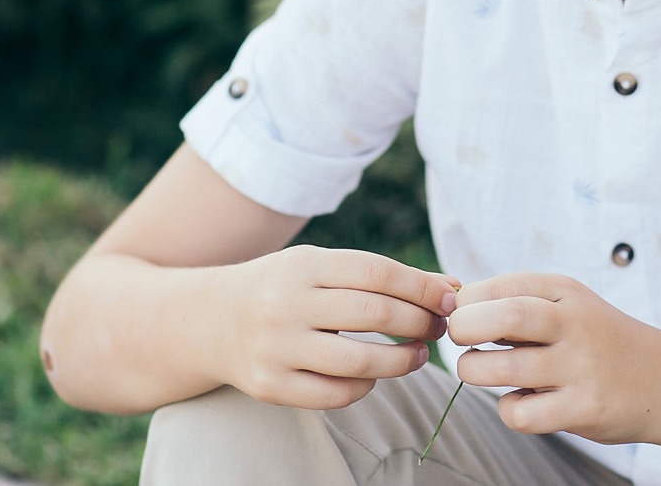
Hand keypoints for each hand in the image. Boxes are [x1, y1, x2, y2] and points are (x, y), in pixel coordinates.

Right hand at [215, 244, 459, 409]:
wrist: (209, 321)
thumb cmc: (284, 288)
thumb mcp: (321, 267)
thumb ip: (380, 276)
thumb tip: (450, 286)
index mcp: (303, 265)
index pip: (377, 272)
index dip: (422, 287)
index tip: (451, 298)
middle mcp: (285, 304)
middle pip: (373, 315)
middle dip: (418, 322)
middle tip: (438, 327)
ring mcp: (274, 347)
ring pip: (359, 362)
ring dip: (401, 361)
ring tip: (416, 354)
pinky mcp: (269, 386)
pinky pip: (334, 395)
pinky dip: (365, 387)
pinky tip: (373, 375)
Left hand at [448, 272, 660, 444]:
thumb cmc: (601, 340)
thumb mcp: (570, 306)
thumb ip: (519, 304)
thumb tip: (454, 306)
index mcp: (566, 292)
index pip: (502, 285)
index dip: (467, 301)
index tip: (461, 315)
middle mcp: (576, 324)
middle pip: (505, 317)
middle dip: (464, 327)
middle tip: (459, 337)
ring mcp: (581, 367)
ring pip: (503, 368)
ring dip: (474, 370)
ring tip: (478, 369)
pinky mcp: (584, 408)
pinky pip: (521, 413)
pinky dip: (507, 409)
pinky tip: (520, 402)